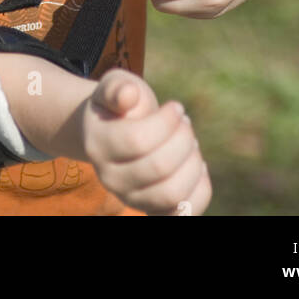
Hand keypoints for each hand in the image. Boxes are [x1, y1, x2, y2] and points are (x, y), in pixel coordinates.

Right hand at [80, 69, 210, 215]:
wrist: (113, 132)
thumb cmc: (118, 104)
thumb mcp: (115, 85)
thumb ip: (118, 87)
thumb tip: (128, 96)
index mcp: (98, 144)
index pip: (138, 141)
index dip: (166, 122)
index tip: (176, 106)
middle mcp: (110, 178)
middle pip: (159, 168)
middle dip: (183, 139)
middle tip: (185, 122)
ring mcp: (131, 199)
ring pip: (172, 194)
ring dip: (192, 163)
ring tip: (192, 142)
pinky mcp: (150, 210)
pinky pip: (182, 213)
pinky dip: (199, 190)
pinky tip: (197, 164)